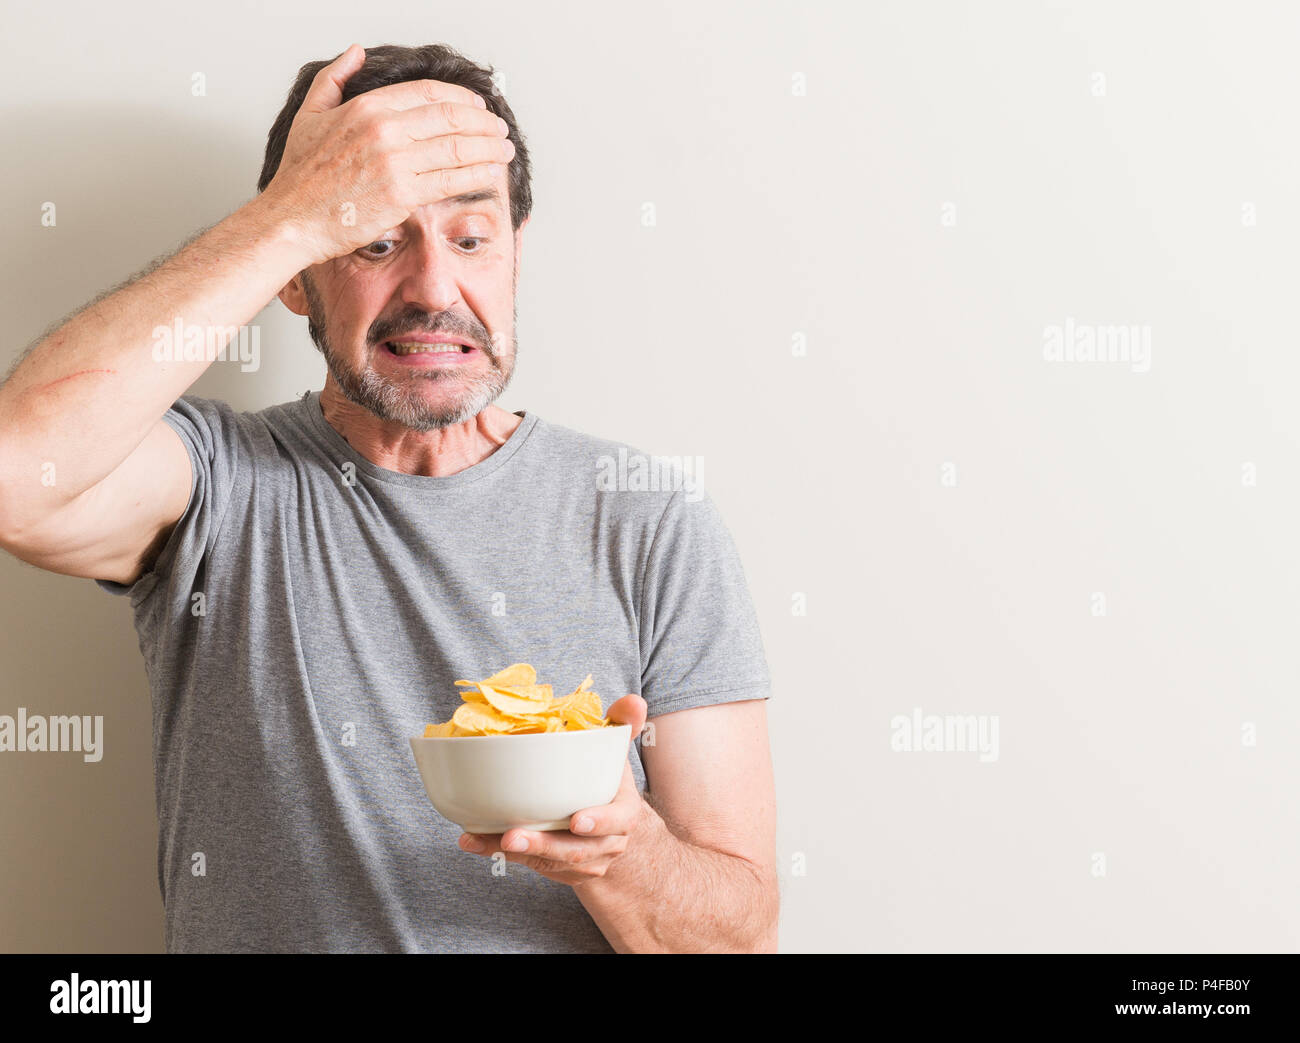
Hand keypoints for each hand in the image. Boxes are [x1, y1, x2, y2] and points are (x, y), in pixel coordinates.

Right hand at [259, 43, 515, 265]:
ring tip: (505, 149)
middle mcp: (384, 130)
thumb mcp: (310, 113)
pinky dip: (477, 174)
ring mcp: (394, 163)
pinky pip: (451, 180)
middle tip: (499, 129)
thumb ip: (334, 78)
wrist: (292, 220)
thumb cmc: (300, 176)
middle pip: (451, 117)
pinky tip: (491, 172)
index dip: (462, 98)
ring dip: (488, 148)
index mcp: (367, 107)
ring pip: (457, 148)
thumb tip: (356, 52)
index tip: (478, 105)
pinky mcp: (401, 195)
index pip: (429, 93)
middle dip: (483, 122)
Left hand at [457, 694, 649, 885]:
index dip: (599, 822)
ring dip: (514, 854)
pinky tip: (473, 841)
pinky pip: (528, 866)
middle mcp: (605, 844)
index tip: (576, 820)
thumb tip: (633, 700)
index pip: (617, 821)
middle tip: (512, 837)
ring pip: (548, 863)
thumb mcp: (616, 750)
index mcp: (623, 815)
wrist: (609, 826)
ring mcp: (582, 864)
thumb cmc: (606, 779)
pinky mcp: (557, 872)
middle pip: (575, 852)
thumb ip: (622, 723)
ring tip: (479, 840)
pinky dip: (498, 853)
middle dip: (543, 846)